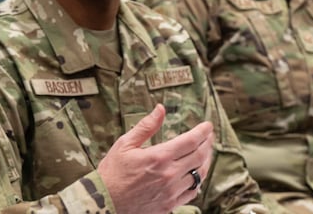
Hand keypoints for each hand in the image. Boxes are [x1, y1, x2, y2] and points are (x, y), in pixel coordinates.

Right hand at [97, 104, 214, 213]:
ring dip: (206, 161)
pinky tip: (196, 174)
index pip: (191, 140)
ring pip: (199, 174)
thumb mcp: (125, 144)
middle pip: (200, 156)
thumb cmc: (112, 173)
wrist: (104, 203)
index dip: (203, 131)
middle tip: (209, 136)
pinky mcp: (170, 204)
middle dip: (208, 143)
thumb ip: (146, 126)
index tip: (208, 125)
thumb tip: (160, 109)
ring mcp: (171, 191)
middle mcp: (169, 174)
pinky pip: (192, 192)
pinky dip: (198, 181)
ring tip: (205, 152)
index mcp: (159, 157)